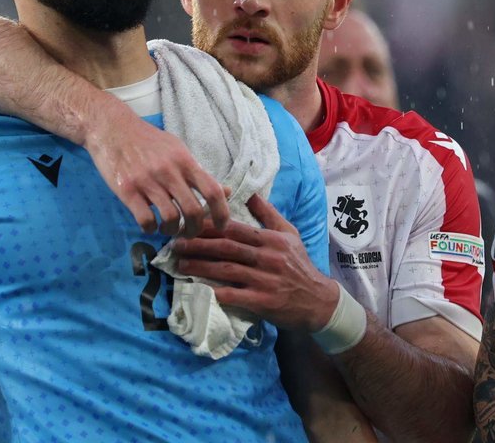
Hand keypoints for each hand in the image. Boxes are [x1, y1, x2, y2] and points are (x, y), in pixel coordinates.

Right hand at [83, 95, 228, 235]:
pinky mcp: (127, 190)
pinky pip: (145, 220)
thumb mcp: (178, 150)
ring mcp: (147, 181)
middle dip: (195, 229)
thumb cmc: (148, 141)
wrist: (112, 128)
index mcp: (185, 161)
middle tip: (190, 232)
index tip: (221, 225)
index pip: (212, 190)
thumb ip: (199, 173)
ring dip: (173, 231)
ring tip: (169, 229)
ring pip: (171, 219)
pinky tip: (150, 224)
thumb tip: (227, 191)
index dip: (222, 212)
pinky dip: (151, 229)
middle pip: (194, 210)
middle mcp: (169, 171)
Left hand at [174, 194, 339, 331]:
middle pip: (227, 248)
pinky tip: (198, 290)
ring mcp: (265, 281)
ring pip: (227, 270)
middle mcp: (268, 258)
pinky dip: (216, 292)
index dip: (211, 226)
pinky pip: (235, 296)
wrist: (318, 301)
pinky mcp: (263, 302)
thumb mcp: (290, 234)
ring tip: (180, 266)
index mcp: (272, 240)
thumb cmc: (300, 265)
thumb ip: (268, 214)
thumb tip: (251, 193)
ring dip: (201, 268)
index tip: (190, 224)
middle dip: (199, 245)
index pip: (236, 229)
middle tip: (176, 245)